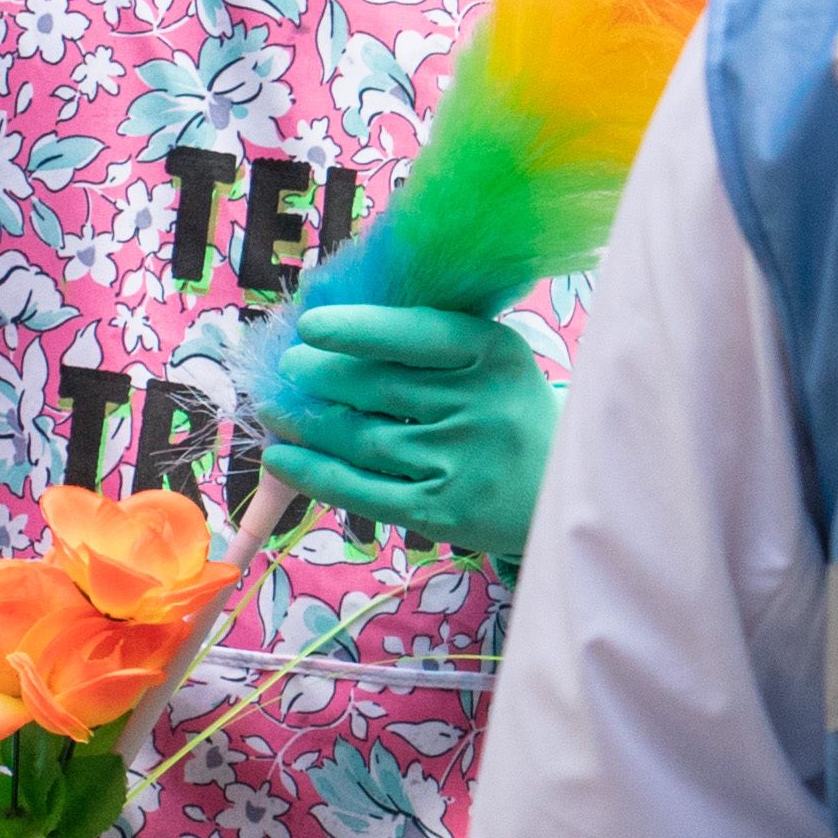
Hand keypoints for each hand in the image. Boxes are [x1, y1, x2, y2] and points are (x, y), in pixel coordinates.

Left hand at [261, 303, 560, 558]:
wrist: (562, 489)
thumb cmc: (511, 412)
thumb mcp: (493, 364)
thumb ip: (430, 344)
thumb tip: (331, 331)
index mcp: (496, 355)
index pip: (416, 333)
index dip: (357, 329)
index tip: (310, 325)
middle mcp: (482, 407)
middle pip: (377, 386)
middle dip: (319, 374)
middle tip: (289, 367)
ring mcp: (462, 462)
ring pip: (361, 437)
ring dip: (305, 422)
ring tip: (275, 409)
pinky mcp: (443, 511)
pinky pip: (361, 489)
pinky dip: (313, 473)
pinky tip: (282, 457)